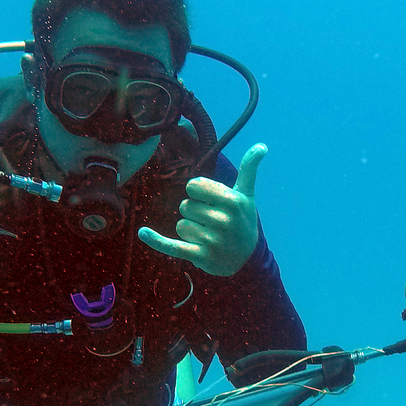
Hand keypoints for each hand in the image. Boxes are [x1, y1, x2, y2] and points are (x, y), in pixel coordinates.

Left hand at [138, 142, 265, 277]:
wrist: (247, 259)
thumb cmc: (243, 221)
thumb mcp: (247, 195)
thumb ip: (249, 170)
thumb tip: (262, 146)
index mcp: (233, 201)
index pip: (194, 186)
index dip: (198, 192)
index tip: (210, 200)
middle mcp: (223, 221)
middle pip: (185, 206)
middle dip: (194, 213)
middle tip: (211, 222)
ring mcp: (212, 240)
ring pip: (180, 225)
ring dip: (189, 230)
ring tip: (207, 235)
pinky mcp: (200, 257)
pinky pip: (172, 245)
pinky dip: (157, 240)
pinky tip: (143, 233)